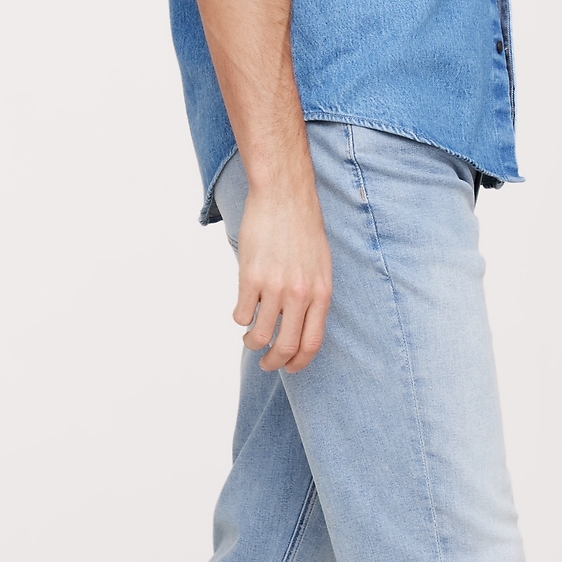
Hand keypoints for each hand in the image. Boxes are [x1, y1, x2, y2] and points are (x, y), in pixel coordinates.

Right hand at [233, 179, 331, 371]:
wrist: (284, 195)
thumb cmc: (302, 227)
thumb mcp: (321, 264)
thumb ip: (314, 294)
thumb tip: (301, 321)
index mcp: (321, 292)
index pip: (312, 342)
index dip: (299, 362)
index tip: (290, 367)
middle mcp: (300, 294)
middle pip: (286, 346)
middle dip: (275, 362)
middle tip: (267, 364)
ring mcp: (275, 286)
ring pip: (260, 334)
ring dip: (252, 342)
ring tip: (249, 338)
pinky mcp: (250, 277)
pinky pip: (242, 313)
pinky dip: (240, 318)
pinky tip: (242, 309)